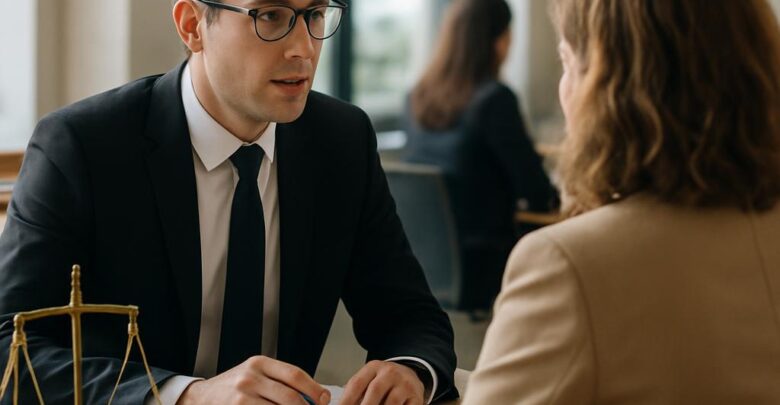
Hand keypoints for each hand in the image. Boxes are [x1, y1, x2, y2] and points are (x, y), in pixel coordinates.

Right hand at [176, 356, 330, 404]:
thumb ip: (281, 381)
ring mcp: (242, 395)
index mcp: (259, 363)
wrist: (201, 397)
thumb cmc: (234, 388)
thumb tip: (315, 395)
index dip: (314, 388)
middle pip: (290, 396)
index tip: (324, 399)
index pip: (295, 374)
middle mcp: (250, 376)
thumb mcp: (256, 375)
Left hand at [340, 360, 424, 404]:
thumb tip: (342, 404)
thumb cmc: (384, 382)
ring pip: (391, 402)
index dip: (347, 400)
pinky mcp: (417, 397)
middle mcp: (390, 372)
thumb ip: (355, 392)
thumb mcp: (369, 380)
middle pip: (375, 390)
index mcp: (374, 367)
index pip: (357, 383)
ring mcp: (405, 384)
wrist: (410, 377)